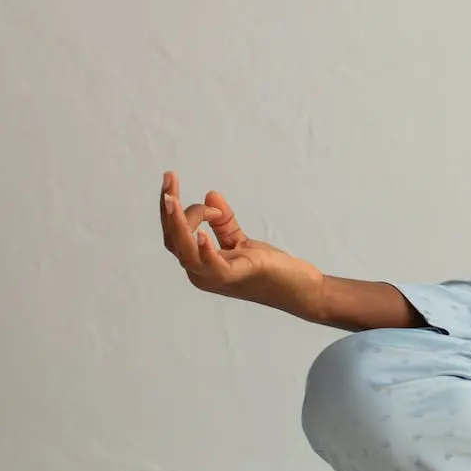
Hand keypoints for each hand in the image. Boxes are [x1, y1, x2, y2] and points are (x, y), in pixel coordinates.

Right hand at [158, 171, 325, 318]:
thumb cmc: (270, 269)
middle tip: (168, 178)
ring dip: (178, 223)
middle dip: (168, 209)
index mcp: (200, 264)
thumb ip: (223, 222)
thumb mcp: (241, 241)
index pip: (175, 235)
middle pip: (174, 240)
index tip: (202, 194)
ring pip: (185, 250)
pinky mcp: (237, 276)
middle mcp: (201, 273)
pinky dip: (204, 251)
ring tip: (171, 199)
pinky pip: (213, 266)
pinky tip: (201, 234)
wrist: (302, 292)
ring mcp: (216, 277)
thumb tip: (210, 194)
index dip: (174, 210)